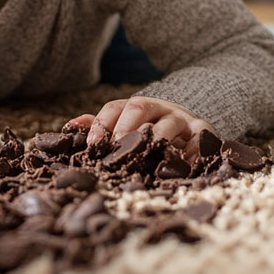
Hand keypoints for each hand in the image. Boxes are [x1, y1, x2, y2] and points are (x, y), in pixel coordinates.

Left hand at [65, 96, 212, 145]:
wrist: (190, 128)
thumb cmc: (151, 132)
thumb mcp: (126, 127)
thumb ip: (100, 127)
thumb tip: (71, 126)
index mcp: (136, 107)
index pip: (114, 108)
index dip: (102, 124)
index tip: (93, 145)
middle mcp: (158, 108)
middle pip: (139, 107)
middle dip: (125, 127)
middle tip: (117, 149)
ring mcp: (182, 119)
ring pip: (168, 124)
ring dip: (156, 140)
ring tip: (146, 157)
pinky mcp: (203, 133)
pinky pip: (200, 139)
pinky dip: (191, 152)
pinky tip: (182, 166)